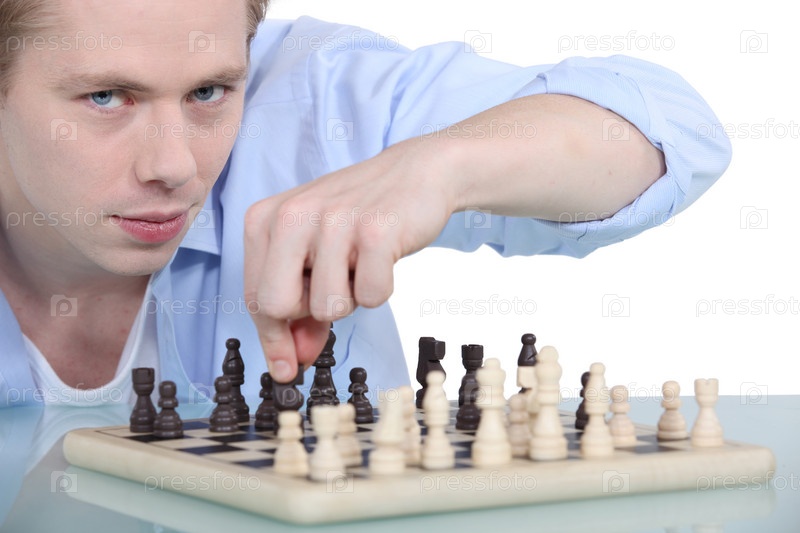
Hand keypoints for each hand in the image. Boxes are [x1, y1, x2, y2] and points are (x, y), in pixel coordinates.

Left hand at [244, 136, 457, 381]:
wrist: (418, 172)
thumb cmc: (361, 217)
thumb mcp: (316, 256)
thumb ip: (299, 310)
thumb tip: (290, 364)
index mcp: (265, 219)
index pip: (255, 298)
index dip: (272, 337)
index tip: (286, 365)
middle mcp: (292, 216)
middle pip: (277, 306)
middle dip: (308, 315)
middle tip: (335, 288)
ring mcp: (333, 221)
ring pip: (328, 306)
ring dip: (352, 298)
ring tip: (361, 263)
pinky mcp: (375, 231)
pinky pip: (372, 296)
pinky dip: (381, 288)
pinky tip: (384, 257)